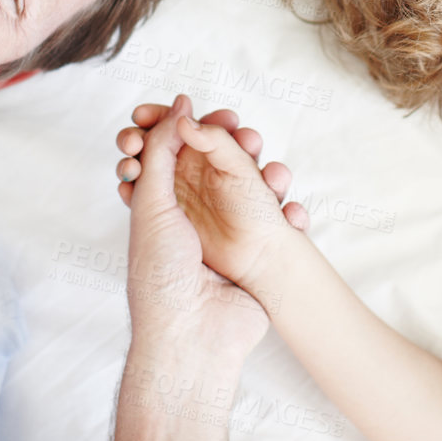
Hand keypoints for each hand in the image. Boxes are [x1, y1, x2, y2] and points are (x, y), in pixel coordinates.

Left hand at [121, 95, 293, 364]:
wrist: (193, 337)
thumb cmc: (162, 276)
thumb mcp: (152, 205)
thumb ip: (162, 151)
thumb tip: (178, 106)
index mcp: (157, 200)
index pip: (167, 148)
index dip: (177, 124)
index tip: (189, 103)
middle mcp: (190, 211)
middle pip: (215, 160)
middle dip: (230, 144)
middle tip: (238, 129)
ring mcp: (226, 230)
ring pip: (251, 185)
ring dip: (265, 175)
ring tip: (273, 174)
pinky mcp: (254, 250)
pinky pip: (275, 220)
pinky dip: (286, 214)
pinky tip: (289, 213)